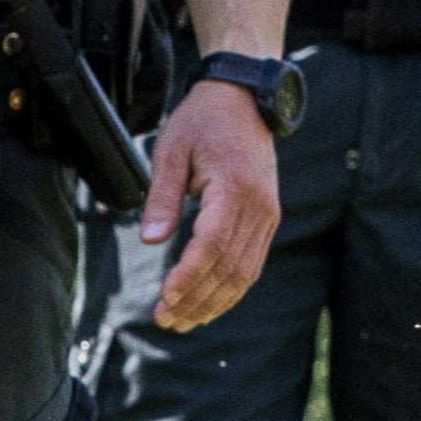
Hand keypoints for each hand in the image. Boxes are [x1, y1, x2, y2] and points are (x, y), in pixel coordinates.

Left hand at [137, 80, 281, 332]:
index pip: (211, 245)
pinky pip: (253, 263)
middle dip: (196, 299)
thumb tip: (151, 241)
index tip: (165, 299)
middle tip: (164, 320)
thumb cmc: (202, 121)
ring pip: (244, 273)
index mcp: (234, 188)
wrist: (243, 98)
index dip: (189, 277)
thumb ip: (162, 198)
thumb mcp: (172, 151)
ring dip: (214, 302)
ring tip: (182, 321)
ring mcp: (268, 214)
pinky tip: (208, 304)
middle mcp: (258, 206)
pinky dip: (231, 289)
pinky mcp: (268, 218)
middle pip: (229, 267)